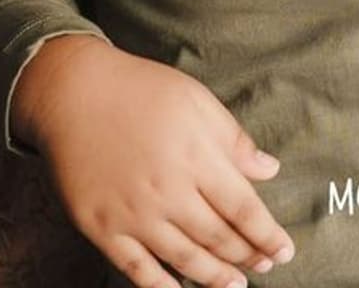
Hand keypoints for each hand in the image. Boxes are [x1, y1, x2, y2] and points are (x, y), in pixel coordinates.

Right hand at [12, 35, 293, 286]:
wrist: (74, 94)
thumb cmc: (142, 91)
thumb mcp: (198, 101)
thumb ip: (234, 140)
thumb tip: (270, 170)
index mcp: (198, 157)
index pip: (243, 208)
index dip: (267, 234)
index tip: (284, 250)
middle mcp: (169, 192)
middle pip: (217, 236)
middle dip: (247, 256)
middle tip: (266, 267)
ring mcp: (134, 214)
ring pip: (184, 259)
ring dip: (214, 277)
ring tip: (235, 285)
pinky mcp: (103, 228)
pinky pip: (137, 269)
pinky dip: (162, 287)